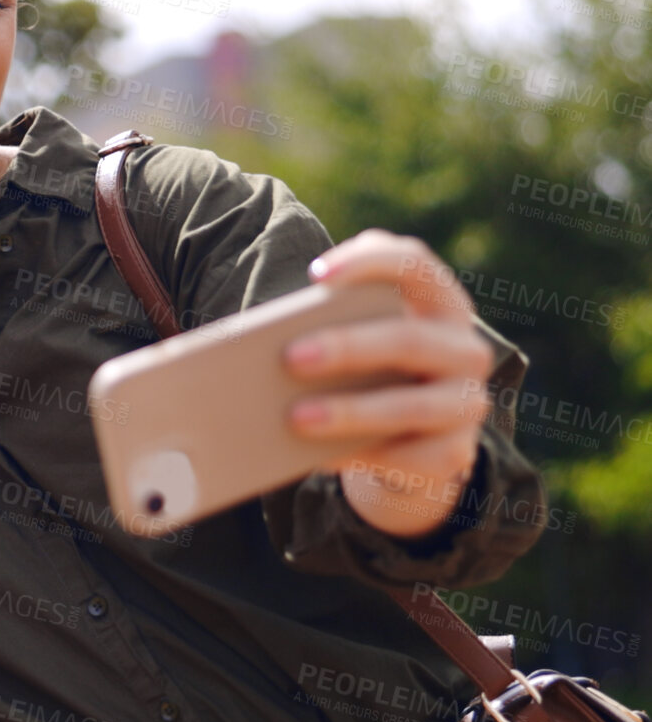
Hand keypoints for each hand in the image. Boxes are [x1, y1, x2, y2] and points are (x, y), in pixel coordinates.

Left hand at [284, 229, 494, 539]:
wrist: (404, 435)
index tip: (315, 274)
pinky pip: (410, 458)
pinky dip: (361, 456)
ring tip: (295, 417)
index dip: (369, 263)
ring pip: (412, 406)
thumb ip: (324, 319)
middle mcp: (464, 348)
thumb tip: (255, 339)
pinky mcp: (455, 451)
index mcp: (439, 301)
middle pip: (408, 339)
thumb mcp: (353, 333)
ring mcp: (467, 402)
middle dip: (347, 347)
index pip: (414, 263)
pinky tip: (318, 457)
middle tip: (289, 357)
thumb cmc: (365, 367)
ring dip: (350, 412)